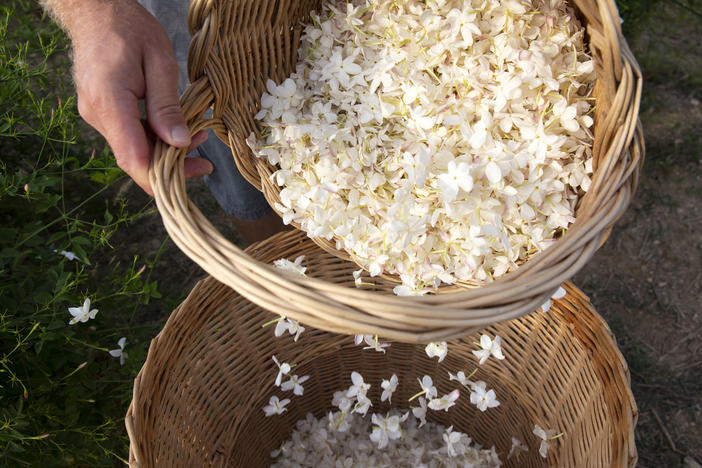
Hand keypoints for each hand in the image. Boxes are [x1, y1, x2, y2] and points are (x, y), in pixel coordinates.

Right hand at [62, 0, 211, 193]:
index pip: (133, 157)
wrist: (97, 11)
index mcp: (108, 101)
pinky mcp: (101, 113)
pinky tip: (178, 130)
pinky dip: (154, 138)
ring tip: (199, 137)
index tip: (195, 172)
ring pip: (133, 149)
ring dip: (165, 151)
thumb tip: (179, 142)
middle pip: (135, 159)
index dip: (163, 176)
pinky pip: (129, 136)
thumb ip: (166, 105)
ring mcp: (96, 115)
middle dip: (171, 167)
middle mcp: (97, 114)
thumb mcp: (159, 61)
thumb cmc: (130, 28)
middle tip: (205, 163)